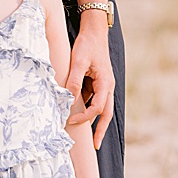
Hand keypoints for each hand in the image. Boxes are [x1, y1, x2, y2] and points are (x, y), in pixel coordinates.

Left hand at [66, 13, 114, 146]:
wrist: (94, 31)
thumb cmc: (87, 45)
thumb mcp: (78, 62)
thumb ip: (74, 80)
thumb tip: (69, 99)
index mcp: (106, 83)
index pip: (98, 108)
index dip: (85, 117)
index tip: (71, 121)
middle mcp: (107, 87)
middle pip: (106, 113)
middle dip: (100, 130)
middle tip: (95, 146)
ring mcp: (103, 85)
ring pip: (100, 107)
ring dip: (93, 120)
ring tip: (85, 136)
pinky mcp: (97, 82)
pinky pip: (92, 98)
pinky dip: (86, 106)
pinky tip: (75, 112)